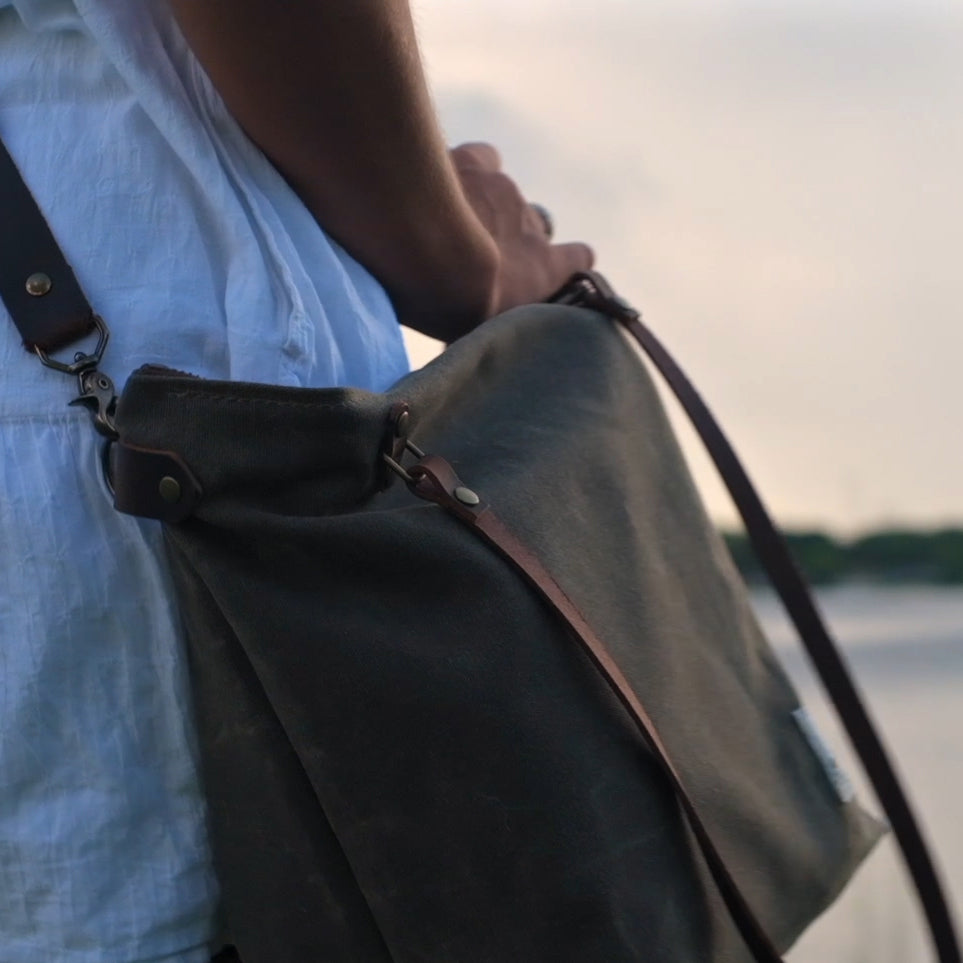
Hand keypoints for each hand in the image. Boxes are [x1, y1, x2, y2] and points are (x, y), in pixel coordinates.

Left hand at [450, 143, 595, 318]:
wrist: (421, 250)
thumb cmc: (446, 304)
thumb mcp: (478, 329)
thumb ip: (495, 316)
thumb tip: (482, 327)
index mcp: (544, 269)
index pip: (579, 258)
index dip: (566, 262)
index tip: (543, 273)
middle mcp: (533, 226)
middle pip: (535, 227)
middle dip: (511, 238)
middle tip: (474, 254)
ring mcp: (506, 192)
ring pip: (505, 196)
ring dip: (483, 208)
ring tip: (445, 222)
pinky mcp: (477, 164)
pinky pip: (486, 158)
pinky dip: (471, 169)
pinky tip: (448, 180)